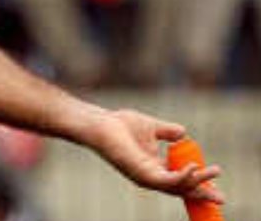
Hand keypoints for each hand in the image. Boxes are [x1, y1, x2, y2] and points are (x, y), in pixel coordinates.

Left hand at [85, 108, 223, 203]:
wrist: (101, 123)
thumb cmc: (120, 124)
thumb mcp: (152, 127)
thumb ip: (168, 132)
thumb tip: (184, 134)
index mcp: (154, 167)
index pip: (179, 180)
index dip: (198, 183)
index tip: (215, 183)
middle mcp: (151, 176)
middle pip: (181, 189)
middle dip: (202, 194)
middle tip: (221, 199)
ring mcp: (146, 177)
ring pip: (177, 187)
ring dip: (198, 182)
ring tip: (214, 171)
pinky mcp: (141, 174)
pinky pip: (166, 180)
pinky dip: (182, 177)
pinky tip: (193, 168)